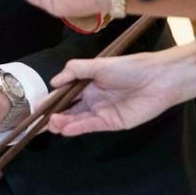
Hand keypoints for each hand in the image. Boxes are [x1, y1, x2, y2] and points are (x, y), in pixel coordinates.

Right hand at [47, 45, 195, 136]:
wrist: (158, 79)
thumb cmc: (129, 68)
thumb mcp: (98, 65)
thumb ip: (74, 71)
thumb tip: (53, 82)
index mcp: (88, 83)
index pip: (65, 93)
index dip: (51, 100)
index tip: (37, 106)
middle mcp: (93, 99)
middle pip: (69, 109)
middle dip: (55, 115)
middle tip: (42, 121)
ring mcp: (102, 112)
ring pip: (78, 119)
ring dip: (64, 123)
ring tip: (51, 125)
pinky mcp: (112, 122)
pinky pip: (91, 126)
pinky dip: (78, 128)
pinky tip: (65, 129)